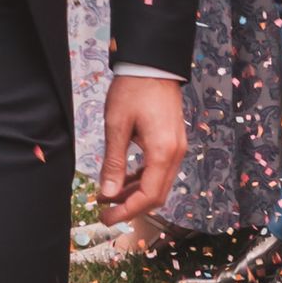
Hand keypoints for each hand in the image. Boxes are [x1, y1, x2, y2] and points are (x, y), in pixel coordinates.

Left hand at [97, 74, 185, 226]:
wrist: (153, 64)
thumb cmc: (132, 90)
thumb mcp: (117, 125)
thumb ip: (114, 162)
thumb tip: (108, 193)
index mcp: (162, 153)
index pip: (148, 196)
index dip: (127, 211)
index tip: (107, 218)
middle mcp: (174, 155)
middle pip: (157, 195)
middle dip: (131, 207)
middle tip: (105, 213)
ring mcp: (176, 148)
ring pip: (158, 183)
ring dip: (135, 193)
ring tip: (108, 197)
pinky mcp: (172, 141)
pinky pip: (159, 169)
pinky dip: (142, 178)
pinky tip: (124, 180)